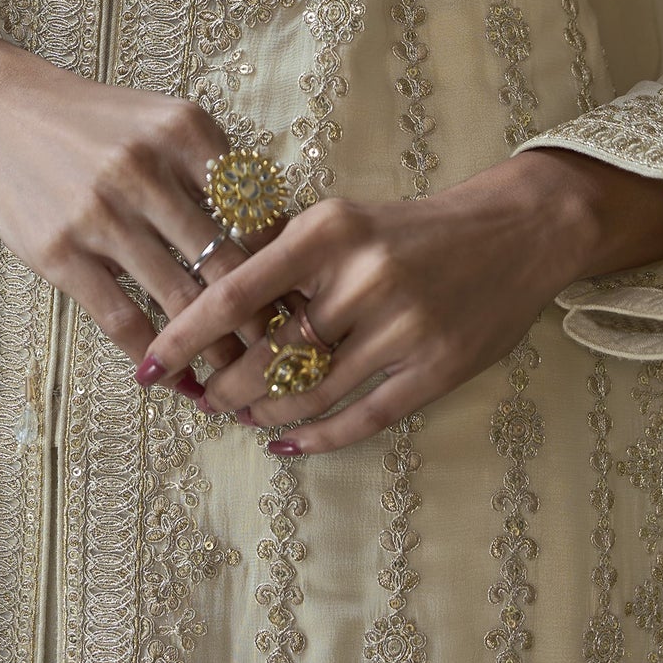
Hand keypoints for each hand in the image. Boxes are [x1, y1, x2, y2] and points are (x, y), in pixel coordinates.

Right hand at [0, 9, 269, 392]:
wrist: (3, 111)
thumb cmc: (97, 123)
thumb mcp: (164, 121)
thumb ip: (214, 169)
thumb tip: (275, 237)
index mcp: (185, 130)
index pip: (256, 211)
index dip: (284, 265)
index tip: (300, 302)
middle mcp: (146, 168)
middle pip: (226, 264)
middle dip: (260, 319)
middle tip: (284, 356)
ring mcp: (100, 213)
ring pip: (178, 300)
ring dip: (213, 349)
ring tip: (237, 380)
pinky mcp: (59, 252)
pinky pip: (120, 319)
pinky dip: (154, 357)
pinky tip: (173, 377)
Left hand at [139, 147, 662, 455]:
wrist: (514, 229)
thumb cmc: (409, 227)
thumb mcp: (342, 219)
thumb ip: (282, 258)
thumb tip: (206, 310)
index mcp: (330, 229)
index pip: (235, 291)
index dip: (184, 335)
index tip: (148, 364)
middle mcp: (363, 276)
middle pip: (267, 358)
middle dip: (223, 388)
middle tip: (199, 399)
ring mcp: (403, 326)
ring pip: (308, 396)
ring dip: (263, 416)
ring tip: (241, 417)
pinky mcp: (436, 368)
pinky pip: (360, 420)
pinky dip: (314, 439)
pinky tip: (285, 443)